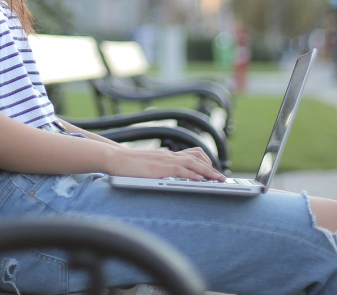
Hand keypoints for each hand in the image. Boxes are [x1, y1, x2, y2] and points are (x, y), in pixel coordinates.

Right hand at [108, 146, 225, 180]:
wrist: (114, 158)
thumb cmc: (127, 165)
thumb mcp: (147, 166)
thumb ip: (158, 169)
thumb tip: (166, 178)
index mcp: (166, 155)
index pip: (192, 154)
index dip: (205, 162)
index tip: (214, 172)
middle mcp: (169, 155)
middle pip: (197, 157)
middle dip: (212, 168)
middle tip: (222, 178)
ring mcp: (165, 160)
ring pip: (193, 162)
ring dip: (208, 171)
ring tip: (218, 180)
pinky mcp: (160, 168)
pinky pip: (181, 170)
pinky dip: (193, 175)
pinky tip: (201, 181)